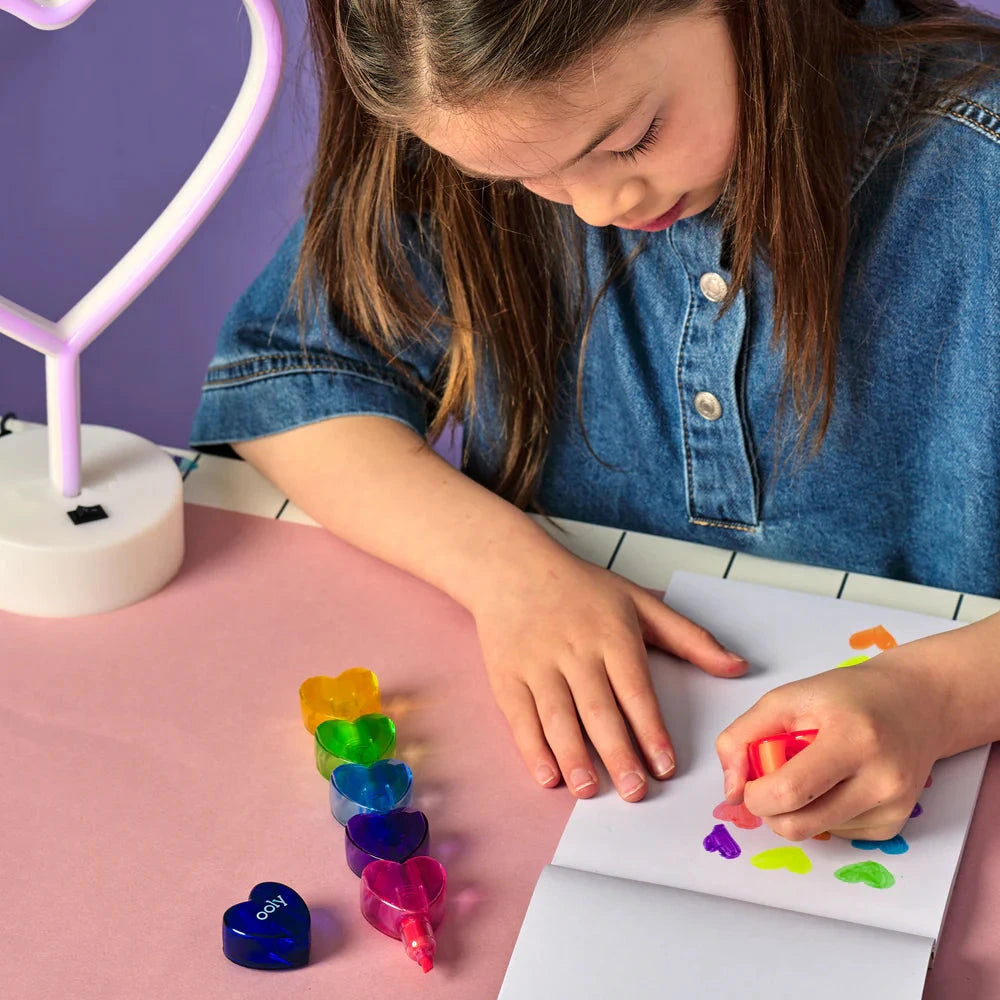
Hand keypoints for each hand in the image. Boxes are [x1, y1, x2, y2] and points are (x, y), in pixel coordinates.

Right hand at [472, 539, 747, 801]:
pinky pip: (521, 718)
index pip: (634, 689)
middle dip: (617, 754)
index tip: (665, 766)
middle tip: (634, 792)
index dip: (650, 730)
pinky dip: (533, 749)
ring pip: (557, 718)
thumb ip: (690, 638)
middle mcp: (574, 651)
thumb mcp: (639, 602)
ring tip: (590, 790)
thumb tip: (739, 667)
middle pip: (597, 710)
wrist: (512, 568)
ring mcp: (537, 665)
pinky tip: (548, 775)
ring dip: (573, 757)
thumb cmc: (581, 588)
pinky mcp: (507, 677)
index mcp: (611, 634)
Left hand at [715, 641, 954, 840]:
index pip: (790, 790)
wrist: (916, 704)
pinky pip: (836, 834)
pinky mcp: (895, 826)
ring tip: (810, 772)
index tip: (750, 780)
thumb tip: (731, 792)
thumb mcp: (786, 699)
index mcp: (852, 738)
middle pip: (799, 825)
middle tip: (772, 780)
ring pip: (814, 833)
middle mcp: (881, 779)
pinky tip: (835, 783)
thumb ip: (743, 737)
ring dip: (796, 810)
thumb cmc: (846, 697)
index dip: (756, 794)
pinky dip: (822, 814)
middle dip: (770, 809)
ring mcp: (893, 807)